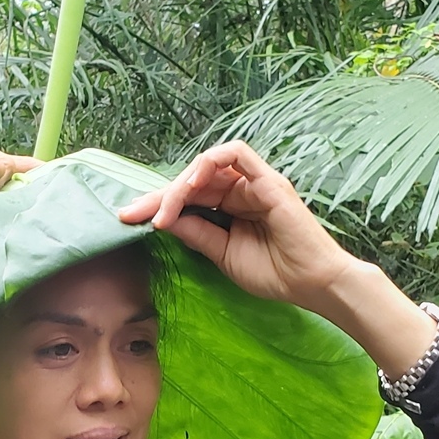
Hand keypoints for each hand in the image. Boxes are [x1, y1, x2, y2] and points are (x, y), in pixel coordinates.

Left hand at [118, 141, 360, 308]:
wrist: (311, 285)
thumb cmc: (275, 273)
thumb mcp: (222, 253)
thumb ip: (195, 232)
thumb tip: (161, 218)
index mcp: (230, 208)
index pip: (188, 197)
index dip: (157, 204)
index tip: (127, 218)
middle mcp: (241, 190)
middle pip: (192, 179)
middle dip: (159, 195)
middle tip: (134, 213)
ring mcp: (255, 183)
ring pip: (208, 165)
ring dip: (181, 183)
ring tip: (166, 208)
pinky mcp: (269, 181)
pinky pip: (237, 154)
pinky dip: (210, 162)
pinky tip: (192, 182)